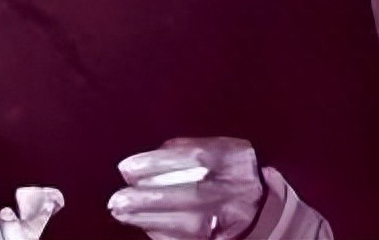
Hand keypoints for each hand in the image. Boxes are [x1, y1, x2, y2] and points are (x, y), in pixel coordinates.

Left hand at [109, 137, 264, 239]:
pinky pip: (190, 239)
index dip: (155, 164)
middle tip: (117, 200)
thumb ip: (179, 151)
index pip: (192, 159)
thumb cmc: (224, 170)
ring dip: (148, 218)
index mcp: (228, 159)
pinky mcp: (221, 239)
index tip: (126, 169)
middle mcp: (232, 189)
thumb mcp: (211, 148)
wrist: (262, 205)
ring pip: (189, 223)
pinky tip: (145, 224)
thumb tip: (138, 165)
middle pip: (190, 195)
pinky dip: (164, 233)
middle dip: (148, 199)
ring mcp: (230, 218)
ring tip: (121, 212)